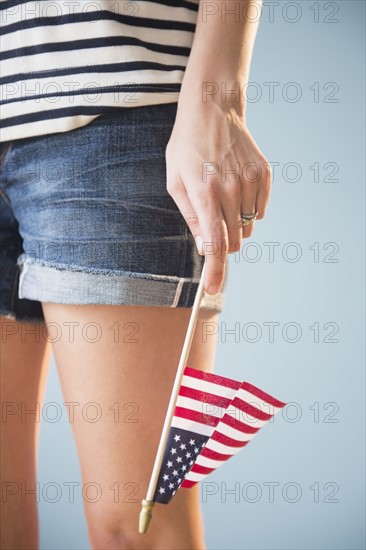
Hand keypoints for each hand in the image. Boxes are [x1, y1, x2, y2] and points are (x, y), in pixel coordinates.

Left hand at [165, 100, 271, 294]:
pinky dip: (249, 209)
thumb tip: (205, 248)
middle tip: (212, 220)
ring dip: (235, 223)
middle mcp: (231, 190)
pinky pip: (260, 210)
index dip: (214, 271)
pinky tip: (236, 188)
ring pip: (247, 227)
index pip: (214, 243)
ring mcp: (250, 182)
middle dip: (222, 241)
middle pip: (233, 240)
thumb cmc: (187, 148)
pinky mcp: (264, 175)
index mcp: (205, 194)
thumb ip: (192, 218)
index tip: (212, 289)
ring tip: (222, 196)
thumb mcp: (176, 182)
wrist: (213, 110)